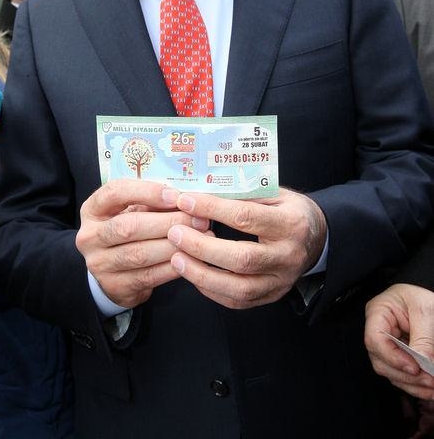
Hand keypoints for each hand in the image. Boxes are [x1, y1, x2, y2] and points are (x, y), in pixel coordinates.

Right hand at [76, 180, 210, 308]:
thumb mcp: (130, 211)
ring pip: (140, 254)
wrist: (110, 272)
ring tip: (199, 239)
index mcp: (93, 209)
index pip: (115, 192)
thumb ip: (151, 203)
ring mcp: (99, 264)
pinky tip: (190, 259)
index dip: (147, 192)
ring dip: (173, 246)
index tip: (175, 196)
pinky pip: (148, 276)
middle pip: (129, 227)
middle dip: (168, 222)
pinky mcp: (114, 286)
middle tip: (198, 220)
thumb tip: (186, 199)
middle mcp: (90, 236)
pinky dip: (172, 267)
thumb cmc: (126, 230)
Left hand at [165, 186, 326, 307]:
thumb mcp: (274, 192)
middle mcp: (288, 256)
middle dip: (203, 248)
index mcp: (291, 224)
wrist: (317, 238)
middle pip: (242, 259)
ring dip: (202, 274)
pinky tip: (193, 274)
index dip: (212, 209)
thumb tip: (201, 191)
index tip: (185, 201)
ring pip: (239, 288)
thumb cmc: (289, 209)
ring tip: (176, 258)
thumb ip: (243, 193)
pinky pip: (238, 301)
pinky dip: (211, 290)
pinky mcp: (272, 296)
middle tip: (174, 234)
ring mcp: (281, 281)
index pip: (246, 217)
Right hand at [365, 283, 433, 398]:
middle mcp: (378, 330)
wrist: (430, 301)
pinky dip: (414, 385)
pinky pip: (400, 375)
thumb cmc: (422, 298)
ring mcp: (387, 344)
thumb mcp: (426, 311)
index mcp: (378, 312)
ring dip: (411, 384)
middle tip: (429, 380)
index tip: (415, 367)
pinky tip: (428, 388)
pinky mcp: (398, 355)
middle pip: (380, 360)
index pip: (374, 339)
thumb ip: (424, 337)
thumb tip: (424, 362)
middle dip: (405, 374)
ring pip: (390, 372)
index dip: (392, 356)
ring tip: (431, 386)